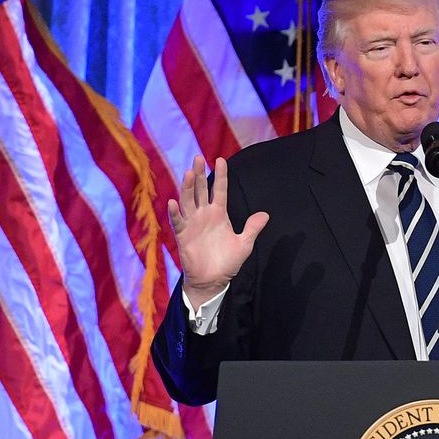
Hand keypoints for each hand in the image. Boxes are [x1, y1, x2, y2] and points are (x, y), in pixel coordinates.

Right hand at [166, 155, 269, 305]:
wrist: (213, 281)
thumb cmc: (228, 262)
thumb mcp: (244, 244)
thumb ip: (252, 228)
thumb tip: (265, 214)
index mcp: (219, 214)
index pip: (220, 190)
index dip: (221, 176)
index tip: (221, 160)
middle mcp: (204, 215)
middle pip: (201, 190)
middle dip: (200, 175)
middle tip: (198, 158)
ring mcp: (192, 224)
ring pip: (188, 201)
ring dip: (187, 188)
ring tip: (189, 173)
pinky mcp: (183, 236)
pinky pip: (178, 222)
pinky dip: (175, 213)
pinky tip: (173, 202)